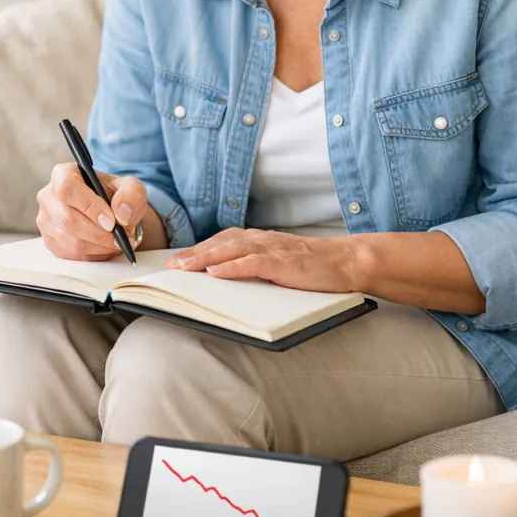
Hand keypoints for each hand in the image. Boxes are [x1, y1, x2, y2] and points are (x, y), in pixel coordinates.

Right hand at [37, 162, 148, 261]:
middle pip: (68, 220)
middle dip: (99, 234)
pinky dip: (93, 255)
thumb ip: (131, 195)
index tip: (111, 222)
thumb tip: (121, 215)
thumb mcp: (130, 188)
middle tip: (121, 238)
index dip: (90, 207)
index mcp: (63, 174)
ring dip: (99, 247)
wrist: (110, 212)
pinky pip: (71, 254)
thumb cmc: (115, 196)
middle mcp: (48, 197)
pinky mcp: (50, 242)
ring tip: (117, 243)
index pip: (68, 189)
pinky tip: (105, 247)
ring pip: (71, 241)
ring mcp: (45, 221)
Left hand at [167, 228, 358, 293]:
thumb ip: (254, 264)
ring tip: (184, 268)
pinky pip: (253, 263)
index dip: (197, 249)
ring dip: (205, 258)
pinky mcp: (284, 263)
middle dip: (193, 254)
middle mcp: (262, 240)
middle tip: (170, 266)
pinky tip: (216, 273)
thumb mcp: (278, 262)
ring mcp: (273, 250)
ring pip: (231, 250)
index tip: (175, 260)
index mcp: (259, 240)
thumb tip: (225, 276)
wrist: (346, 261)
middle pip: (220, 244)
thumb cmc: (312, 266)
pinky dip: (233, 267)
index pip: (221, 241)